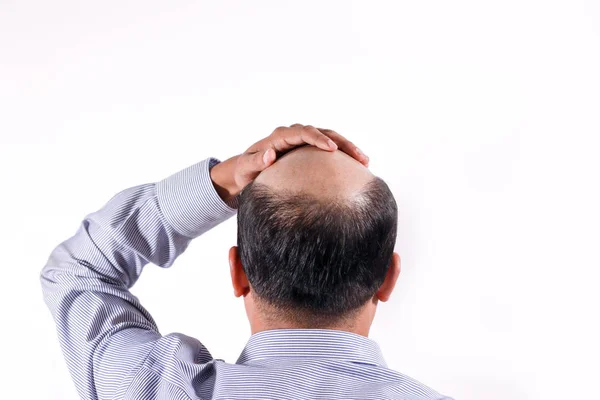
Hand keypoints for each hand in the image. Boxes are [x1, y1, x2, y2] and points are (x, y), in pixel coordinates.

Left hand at [210, 124, 368, 201]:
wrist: (247, 172)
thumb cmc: (245, 171)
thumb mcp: (246, 168)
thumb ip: (256, 162)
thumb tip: (270, 154)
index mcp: (280, 137)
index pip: (303, 132)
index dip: (319, 139)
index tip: (332, 149)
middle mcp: (295, 135)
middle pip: (323, 132)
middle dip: (342, 143)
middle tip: (359, 157)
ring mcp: (304, 142)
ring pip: (331, 139)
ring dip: (348, 148)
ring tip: (365, 162)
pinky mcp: (310, 151)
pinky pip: (331, 149)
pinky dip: (344, 156)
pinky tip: (359, 168)